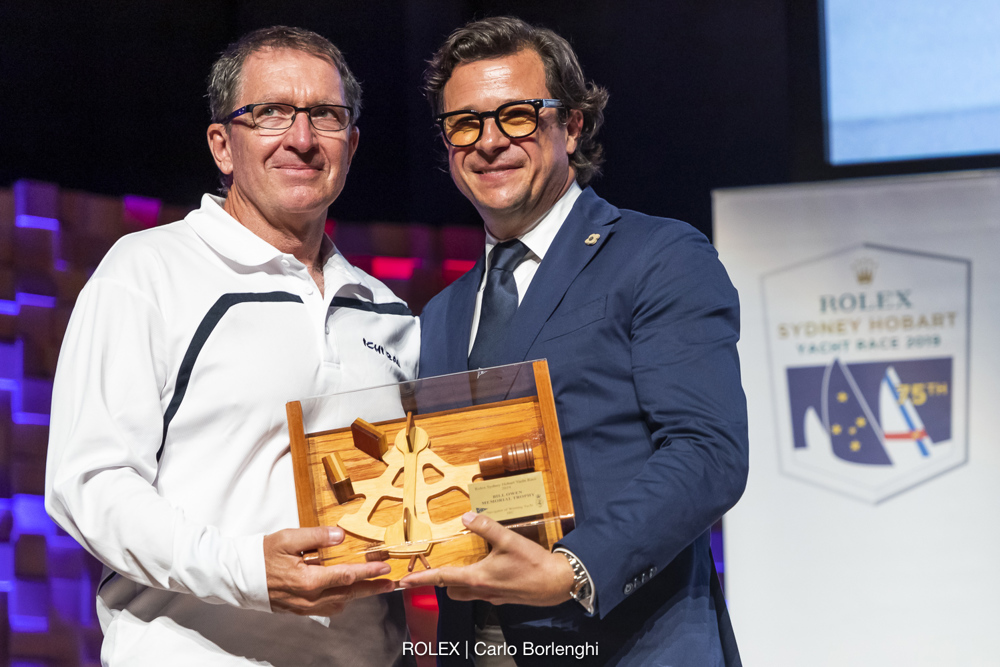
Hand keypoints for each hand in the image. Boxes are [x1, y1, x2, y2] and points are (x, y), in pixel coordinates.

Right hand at [264, 526, 393, 615]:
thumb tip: (340, 535)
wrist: (239, 577)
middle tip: (390, 583)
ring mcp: (304, 607)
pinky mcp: (299, 610)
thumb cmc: (262, 555)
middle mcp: (309, 598)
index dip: (368, 572)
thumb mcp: (288, 538)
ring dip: (358, 595)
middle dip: (372, 588)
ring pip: (339, 603)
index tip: (384, 567)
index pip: (346, 576)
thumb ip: (316, 537)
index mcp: (308, 580)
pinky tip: (346, 593)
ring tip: (373, 587)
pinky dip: (341, 600)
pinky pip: (326, 608)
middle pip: (349, 594)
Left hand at [399, 512, 574, 606]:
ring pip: (466, 594)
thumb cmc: (533, 564)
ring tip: (459, 569)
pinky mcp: (503, 598)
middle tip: (433, 571)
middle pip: (452, 590)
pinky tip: (488, 571)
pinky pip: (483, 593)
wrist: (556, 584)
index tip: (406, 582)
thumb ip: (486, 527)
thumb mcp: (509, 540)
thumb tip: (467, 516)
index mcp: (477, 577)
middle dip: (441, 582)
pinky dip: (477, 584)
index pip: (443, 578)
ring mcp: (493, 597)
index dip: (422, 578)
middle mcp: (481, 590)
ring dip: (459, 584)